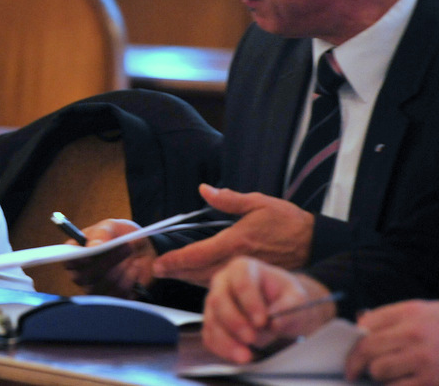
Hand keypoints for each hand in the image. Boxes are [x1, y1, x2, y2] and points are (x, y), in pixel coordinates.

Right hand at [64, 219, 156, 297]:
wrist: (142, 248)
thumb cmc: (120, 235)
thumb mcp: (111, 226)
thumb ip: (101, 233)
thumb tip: (92, 246)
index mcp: (76, 253)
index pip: (68, 261)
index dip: (75, 260)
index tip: (89, 255)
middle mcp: (81, 273)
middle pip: (84, 276)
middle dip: (108, 261)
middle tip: (126, 246)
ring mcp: (95, 288)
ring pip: (103, 285)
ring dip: (121, 268)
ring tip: (132, 256)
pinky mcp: (112, 298)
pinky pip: (118, 294)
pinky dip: (130, 279)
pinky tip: (134, 268)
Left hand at [152, 184, 313, 285]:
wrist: (315, 243)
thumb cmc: (288, 221)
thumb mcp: (259, 202)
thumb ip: (229, 199)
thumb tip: (204, 189)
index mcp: (236, 240)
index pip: (199, 254)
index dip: (177, 260)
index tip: (161, 262)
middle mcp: (238, 260)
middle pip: (199, 271)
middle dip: (176, 271)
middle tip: (156, 270)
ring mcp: (245, 273)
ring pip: (211, 280)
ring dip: (188, 278)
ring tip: (171, 274)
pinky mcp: (253, 280)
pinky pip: (225, 283)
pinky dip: (206, 283)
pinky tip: (196, 279)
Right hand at [203, 257, 334, 363]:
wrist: (280, 308)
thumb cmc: (285, 297)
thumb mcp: (297, 298)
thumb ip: (289, 307)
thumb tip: (275, 322)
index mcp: (243, 268)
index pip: (241, 281)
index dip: (249, 301)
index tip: (262, 321)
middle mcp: (223, 282)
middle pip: (219, 300)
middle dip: (234, 322)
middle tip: (252, 338)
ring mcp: (214, 301)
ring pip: (211, 320)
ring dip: (226, 340)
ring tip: (245, 355)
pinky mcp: (212, 321)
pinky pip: (209, 335)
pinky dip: (221, 348)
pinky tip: (237, 355)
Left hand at [346, 301, 438, 384]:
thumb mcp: (419, 311)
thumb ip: (388, 318)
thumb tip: (359, 329)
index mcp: (409, 314)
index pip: (367, 328)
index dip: (352, 345)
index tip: (348, 358)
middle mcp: (415, 336)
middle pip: (369, 351)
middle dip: (359, 363)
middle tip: (357, 371)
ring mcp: (425, 360)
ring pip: (380, 372)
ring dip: (380, 376)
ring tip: (390, 374)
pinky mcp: (432, 382)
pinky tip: (403, 382)